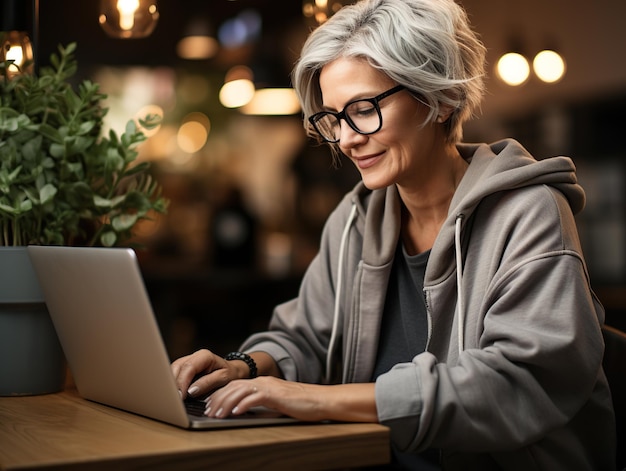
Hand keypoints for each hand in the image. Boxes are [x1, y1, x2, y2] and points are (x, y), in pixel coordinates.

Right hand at [171, 349, 244, 398]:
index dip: (182, 382)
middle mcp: (194, 356)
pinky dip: (173, 384)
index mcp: (204, 356)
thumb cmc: (229, 374)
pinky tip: (174, 393)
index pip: (189, 367)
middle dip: (174, 383)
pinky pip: (174, 374)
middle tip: (174, 399)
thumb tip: (191, 391)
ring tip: (173, 398)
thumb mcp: (223, 378)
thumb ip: (208, 383)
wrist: (233, 371)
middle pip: (177, 367)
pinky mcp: (184, 368)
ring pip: (173, 370)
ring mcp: (188, 361)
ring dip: (171, 384)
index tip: (180, 396)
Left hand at [205, 376, 325, 421]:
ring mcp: (269, 386)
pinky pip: (256, 398)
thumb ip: (260, 404)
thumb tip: (243, 412)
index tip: (209, 406)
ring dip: (226, 403)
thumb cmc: (300, 404)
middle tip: (207, 412)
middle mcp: (263, 381)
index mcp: (262, 382)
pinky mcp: (276, 394)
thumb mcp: (275, 403)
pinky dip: (244, 404)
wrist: (320, 400)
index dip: (219, 395)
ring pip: (241, 391)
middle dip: (218, 399)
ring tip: (217, 414)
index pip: (234, 386)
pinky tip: (236, 412)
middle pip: (233, 387)